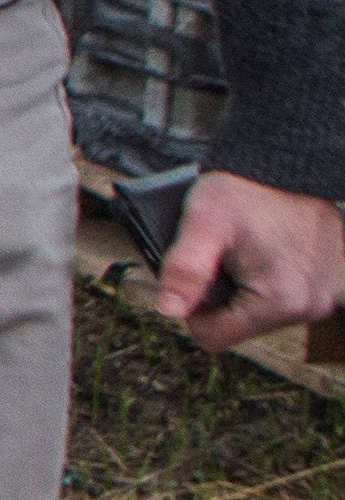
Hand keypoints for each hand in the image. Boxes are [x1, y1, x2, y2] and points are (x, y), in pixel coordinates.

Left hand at [157, 172, 344, 352]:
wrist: (288, 162)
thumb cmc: (243, 189)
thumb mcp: (202, 223)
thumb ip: (184, 269)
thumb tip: (170, 310)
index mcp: (282, 299)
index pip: (213, 337)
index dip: (192, 309)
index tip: (199, 274)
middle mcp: (313, 305)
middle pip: (240, 326)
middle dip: (223, 296)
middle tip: (226, 256)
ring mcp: (329, 295)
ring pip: (262, 312)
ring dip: (247, 287)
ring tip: (248, 250)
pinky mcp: (335, 282)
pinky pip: (287, 295)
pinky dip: (271, 278)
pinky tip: (267, 251)